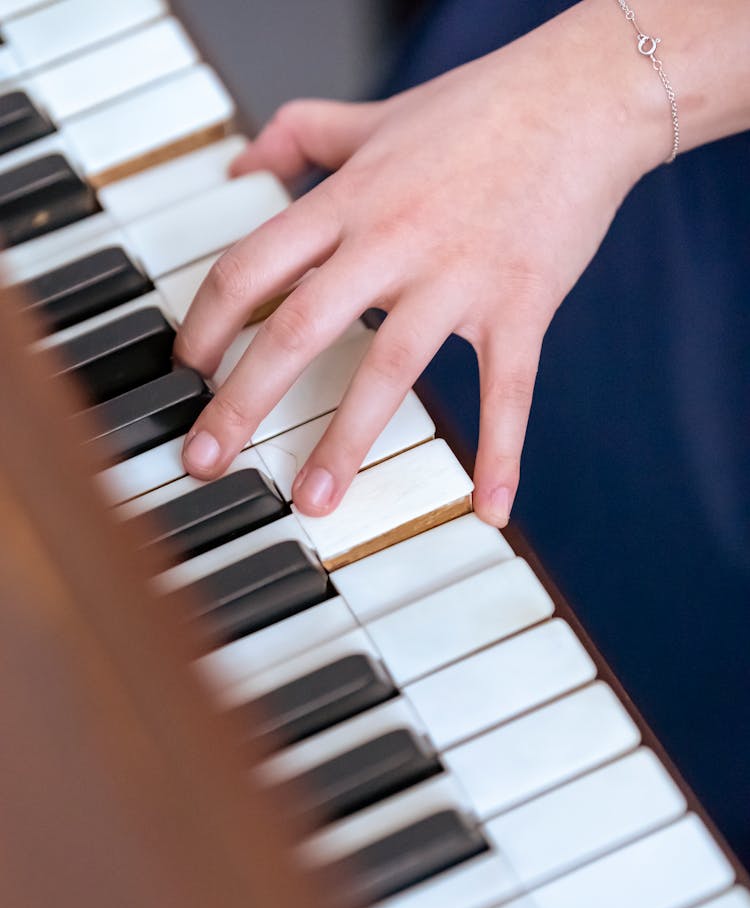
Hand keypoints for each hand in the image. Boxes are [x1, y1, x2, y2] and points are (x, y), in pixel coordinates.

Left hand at [176, 0, 662, 524]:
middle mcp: (392, 239)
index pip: (251, 266)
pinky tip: (491, 509)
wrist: (584, 95)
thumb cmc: (479, 109)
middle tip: (206, 460)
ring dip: (345, 443)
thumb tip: (245, 161)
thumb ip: (301, 136)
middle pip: (297, 328)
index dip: (208, 324)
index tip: (187, 371)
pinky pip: (509, 390)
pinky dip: (502, 453)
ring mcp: (458, 277)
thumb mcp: (374, 117)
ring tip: (313, 501)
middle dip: (242, 402)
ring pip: (388, 369)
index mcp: (349, 198)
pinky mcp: (521, 305)